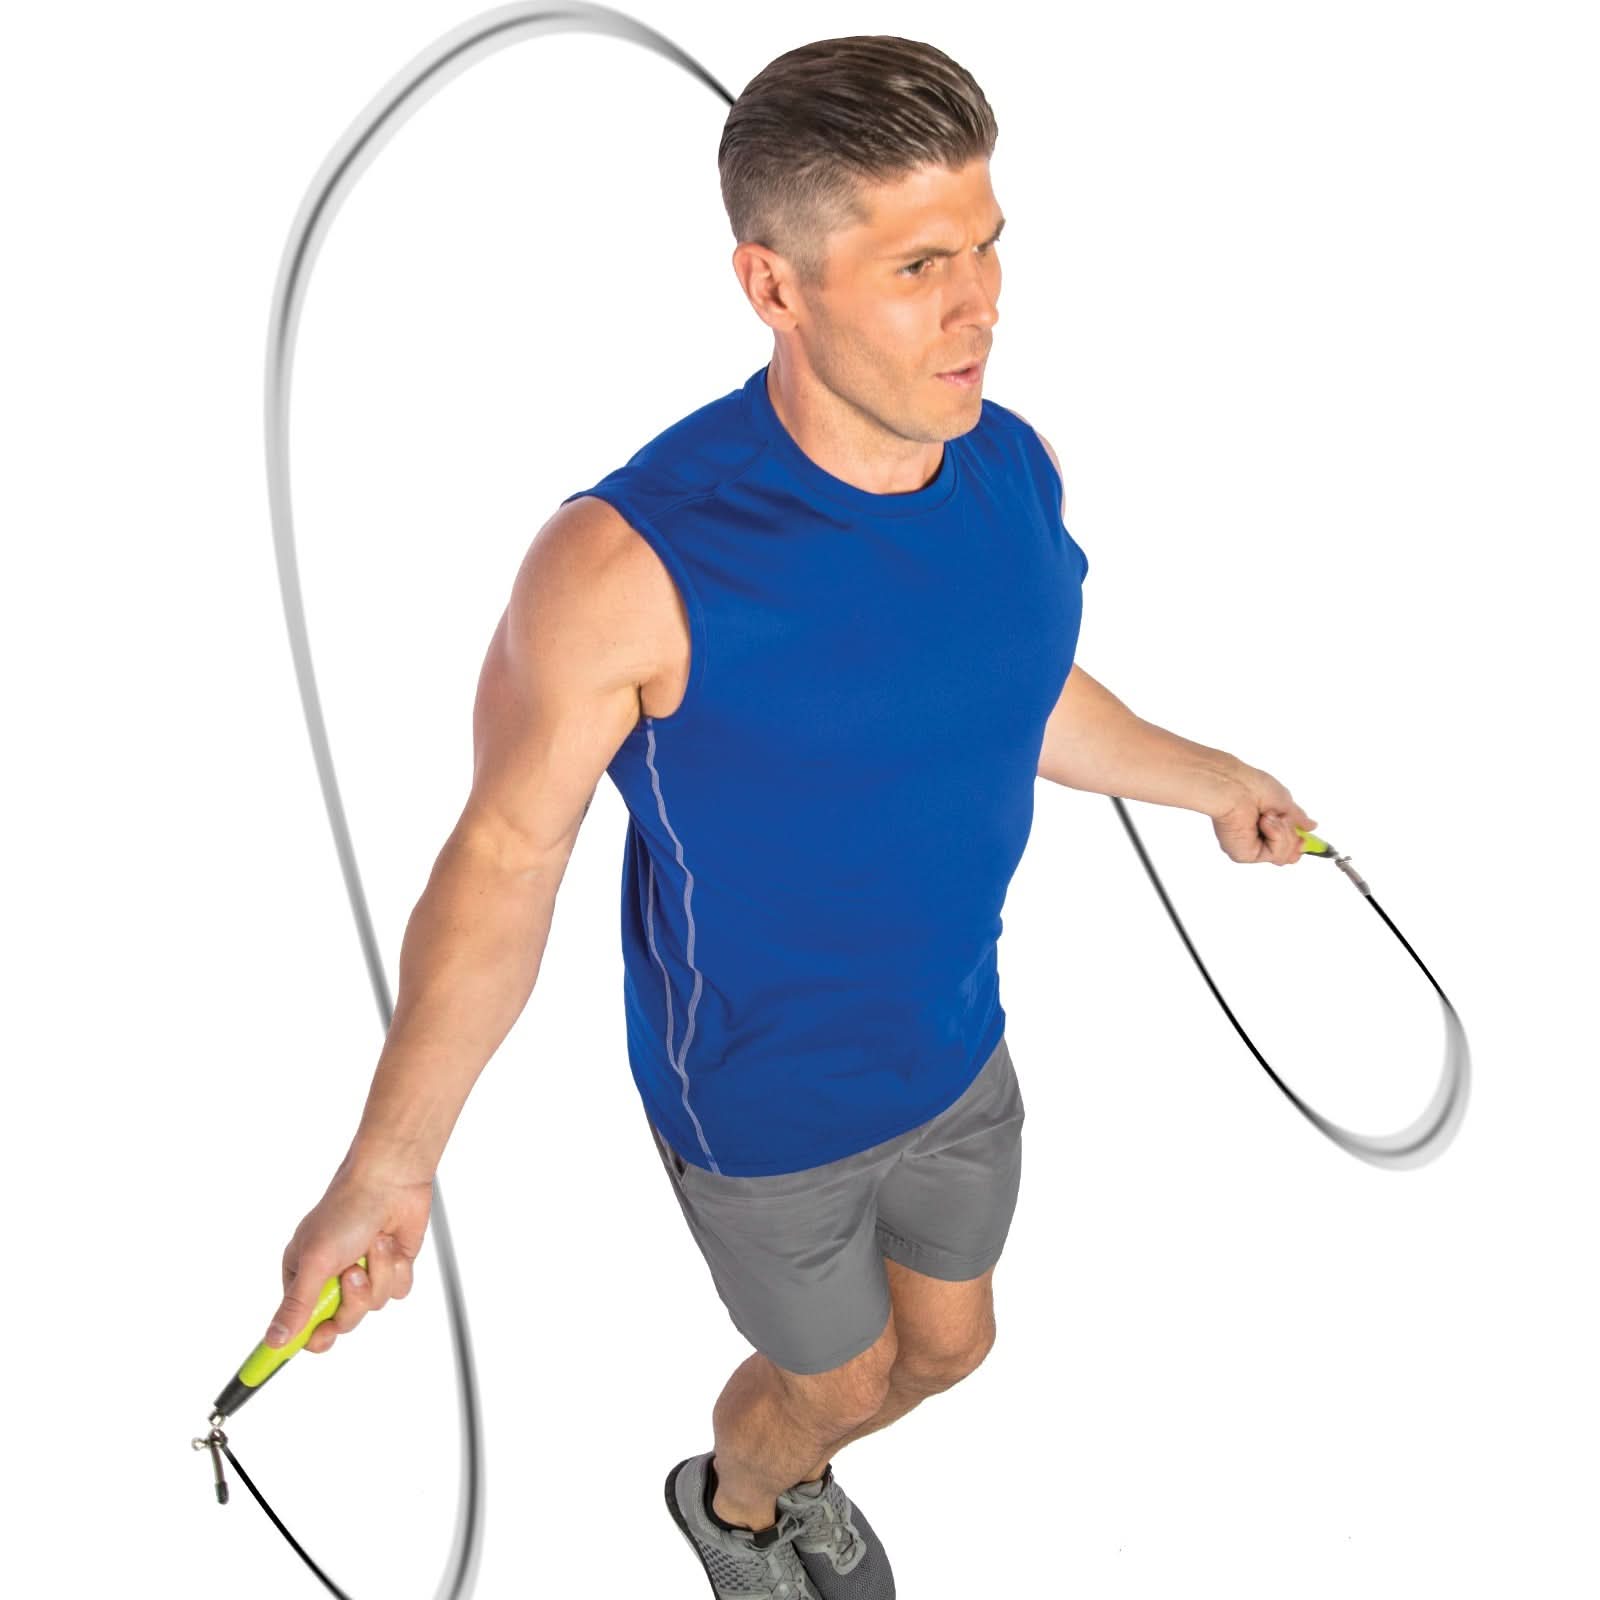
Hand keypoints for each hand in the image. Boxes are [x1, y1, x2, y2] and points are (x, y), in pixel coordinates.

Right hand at [266, 1152, 433, 1354]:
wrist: (391, 1180)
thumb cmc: (347, 1210)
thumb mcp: (315, 1261)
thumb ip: (297, 1304)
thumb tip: (274, 1340)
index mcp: (303, 1276)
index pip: (299, 1323)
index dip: (306, 1338)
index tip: (312, 1345)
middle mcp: (331, 1278)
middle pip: (341, 1322)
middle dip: (353, 1299)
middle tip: (353, 1274)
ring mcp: (363, 1273)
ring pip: (374, 1305)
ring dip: (378, 1275)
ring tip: (373, 1245)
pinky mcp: (391, 1268)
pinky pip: (398, 1290)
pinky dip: (396, 1268)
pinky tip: (391, 1243)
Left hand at [1209, 765, 1317, 865]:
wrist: (1237, 788)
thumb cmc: (1254, 787)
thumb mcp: (1285, 801)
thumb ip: (1298, 817)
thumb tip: (1311, 825)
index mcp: (1266, 825)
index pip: (1286, 843)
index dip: (1299, 843)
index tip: (1306, 837)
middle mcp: (1256, 838)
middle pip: (1288, 855)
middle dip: (1293, 838)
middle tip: (1284, 820)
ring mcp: (1250, 847)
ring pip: (1284, 856)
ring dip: (1285, 833)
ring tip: (1270, 816)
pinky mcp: (1244, 854)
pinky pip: (1274, 854)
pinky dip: (1276, 836)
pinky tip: (1264, 822)